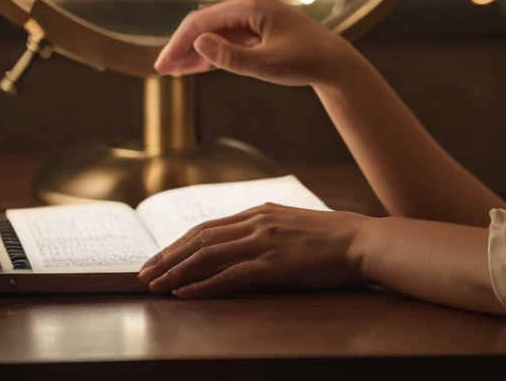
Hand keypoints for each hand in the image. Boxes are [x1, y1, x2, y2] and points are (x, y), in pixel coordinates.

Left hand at [137, 203, 365, 298]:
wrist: (363, 242)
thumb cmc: (334, 238)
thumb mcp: (295, 225)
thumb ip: (268, 230)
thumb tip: (242, 245)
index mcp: (262, 211)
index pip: (209, 226)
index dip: (179, 243)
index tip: (158, 257)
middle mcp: (259, 221)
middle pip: (200, 238)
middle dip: (167, 256)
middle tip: (143, 273)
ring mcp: (266, 242)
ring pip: (208, 255)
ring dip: (176, 271)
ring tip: (153, 285)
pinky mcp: (274, 265)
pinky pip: (229, 276)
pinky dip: (202, 286)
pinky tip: (184, 295)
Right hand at [153, 0, 352, 85]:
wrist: (334, 63)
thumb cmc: (303, 62)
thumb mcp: (264, 65)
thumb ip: (229, 56)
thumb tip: (197, 42)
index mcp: (252, 6)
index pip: (203, 22)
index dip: (179, 44)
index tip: (163, 65)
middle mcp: (252, 5)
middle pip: (206, 23)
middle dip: (183, 46)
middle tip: (163, 69)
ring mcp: (256, 15)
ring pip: (216, 31)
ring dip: (196, 50)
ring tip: (173, 70)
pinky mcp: (261, 27)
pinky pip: (229, 38)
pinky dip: (213, 52)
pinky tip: (195, 66)